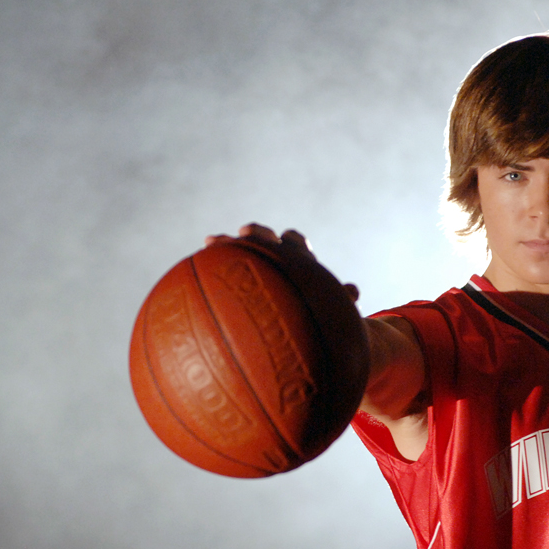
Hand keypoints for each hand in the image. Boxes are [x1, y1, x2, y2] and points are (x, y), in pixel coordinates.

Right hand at [205, 223, 358, 302]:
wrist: (298, 316)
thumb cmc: (317, 312)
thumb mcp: (331, 308)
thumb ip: (341, 298)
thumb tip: (355, 291)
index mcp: (298, 261)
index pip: (295, 243)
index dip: (292, 240)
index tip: (284, 238)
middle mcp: (274, 258)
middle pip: (264, 239)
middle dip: (255, 234)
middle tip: (244, 233)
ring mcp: (256, 265)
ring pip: (239, 250)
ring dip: (227, 245)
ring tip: (211, 242)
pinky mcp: (238, 275)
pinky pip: (222, 266)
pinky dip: (213, 262)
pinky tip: (192, 268)